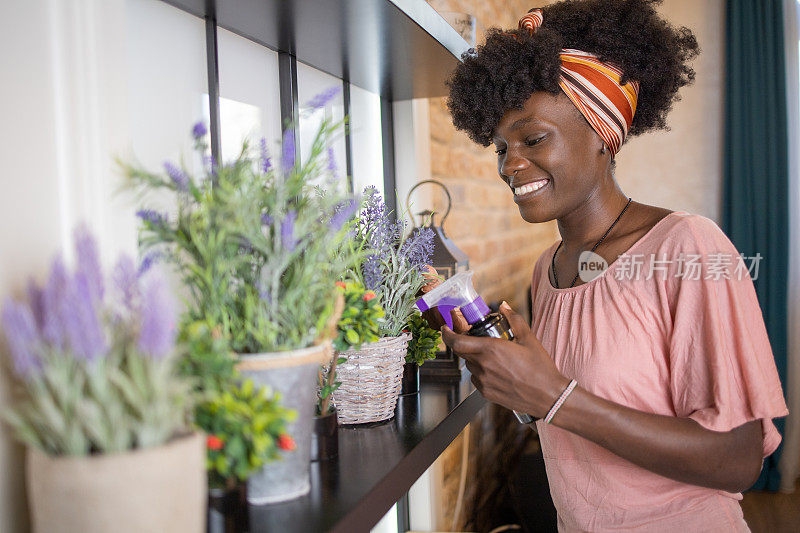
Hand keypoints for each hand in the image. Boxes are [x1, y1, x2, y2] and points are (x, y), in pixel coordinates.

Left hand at [441, 302, 568, 416]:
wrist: (548, 396)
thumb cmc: (540, 368)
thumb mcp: (528, 338)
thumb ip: (513, 319)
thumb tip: (504, 306)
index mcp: (491, 349)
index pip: (457, 342)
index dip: (447, 334)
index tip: (445, 328)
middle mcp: (483, 366)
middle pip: (462, 352)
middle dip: (464, 343)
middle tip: (473, 338)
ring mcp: (483, 382)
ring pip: (470, 366)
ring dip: (475, 358)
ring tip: (493, 357)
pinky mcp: (486, 394)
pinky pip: (477, 379)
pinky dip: (481, 372)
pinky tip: (497, 370)